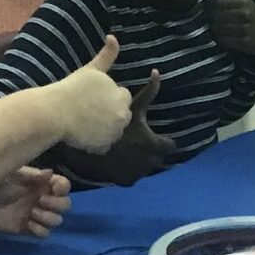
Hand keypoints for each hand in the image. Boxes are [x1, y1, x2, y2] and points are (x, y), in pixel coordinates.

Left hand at [0, 167, 70, 237]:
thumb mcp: (14, 175)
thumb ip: (33, 176)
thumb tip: (50, 173)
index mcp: (42, 184)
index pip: (64, 185)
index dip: (63, 188)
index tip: (54, 189)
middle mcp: (44, 199)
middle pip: (65, 205)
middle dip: (57, 204)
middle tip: (40, 201)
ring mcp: (37, 215)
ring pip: (57, 220)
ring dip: (48, 217)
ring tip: (32, 214)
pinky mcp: (29, 229)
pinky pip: (45, 233)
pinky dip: (40, 230)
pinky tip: (28, 224)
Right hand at [49, 35, 131, 153]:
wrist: (54, 112)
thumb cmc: (70, 89)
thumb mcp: (90, 70)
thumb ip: (106, 56)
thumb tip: (114, 37)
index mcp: (121, 95)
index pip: (123, 96)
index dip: (110, 97)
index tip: (94, 97)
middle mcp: (122, 113)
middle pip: (122, 115)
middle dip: (112, 113)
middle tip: (89, 111)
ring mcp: (114, 131)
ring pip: (114, 130)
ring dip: (106, 128)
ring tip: (85, 122)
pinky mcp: (105, 145)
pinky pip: (104, 145)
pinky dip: (96, 142)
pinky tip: (83, 135)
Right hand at [61, 70, 176, 185]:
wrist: (83, 141)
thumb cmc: (110, 119)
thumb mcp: (131, 104)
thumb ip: (149, 91)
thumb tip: (158, 72)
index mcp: (153, 144)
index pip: (170, 146)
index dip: (163, 141)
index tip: (153, 136)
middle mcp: (148, 162)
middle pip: (158, 158)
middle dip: (152, 151)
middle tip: (138, 141)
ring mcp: (137, 173)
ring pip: (146, 168)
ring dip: (141, 161)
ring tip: (127, 150)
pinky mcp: (124, 182)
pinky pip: (132, 177)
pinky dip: (128, 170)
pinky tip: (119, 161)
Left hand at [205, 0, 254, 55]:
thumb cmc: (251, 16)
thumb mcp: (244, 2)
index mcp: (243, 0)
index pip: (217, 0)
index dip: (208, 5)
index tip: (205, 8)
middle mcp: (245, 13)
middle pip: (216, 15)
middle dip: (209, 18)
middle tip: (207, 20)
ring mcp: (245, 28)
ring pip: (218, 29)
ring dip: (213, 30)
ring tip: (212, 29)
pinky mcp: (244, 42)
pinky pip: (224, 41)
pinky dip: (219, 39)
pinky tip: (219, 37)